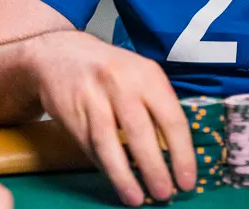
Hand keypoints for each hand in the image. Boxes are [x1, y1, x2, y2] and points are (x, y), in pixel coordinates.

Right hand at [28, 30, 194, 205]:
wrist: (61, 53)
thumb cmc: (111, 70)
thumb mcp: (140, 75)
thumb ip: (157, 107)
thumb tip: (176, 154)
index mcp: (148, 74)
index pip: (172, 117)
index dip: (182, 153)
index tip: (187, 179)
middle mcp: (122, 82)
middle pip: (141, 131)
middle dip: (154, 167)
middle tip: (165, 193)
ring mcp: (93, 97)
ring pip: (109, 142)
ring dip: (125, 175)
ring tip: (137, 198)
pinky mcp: (71, 112)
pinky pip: (90, 145)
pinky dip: (105, 166)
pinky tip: (116, 180)